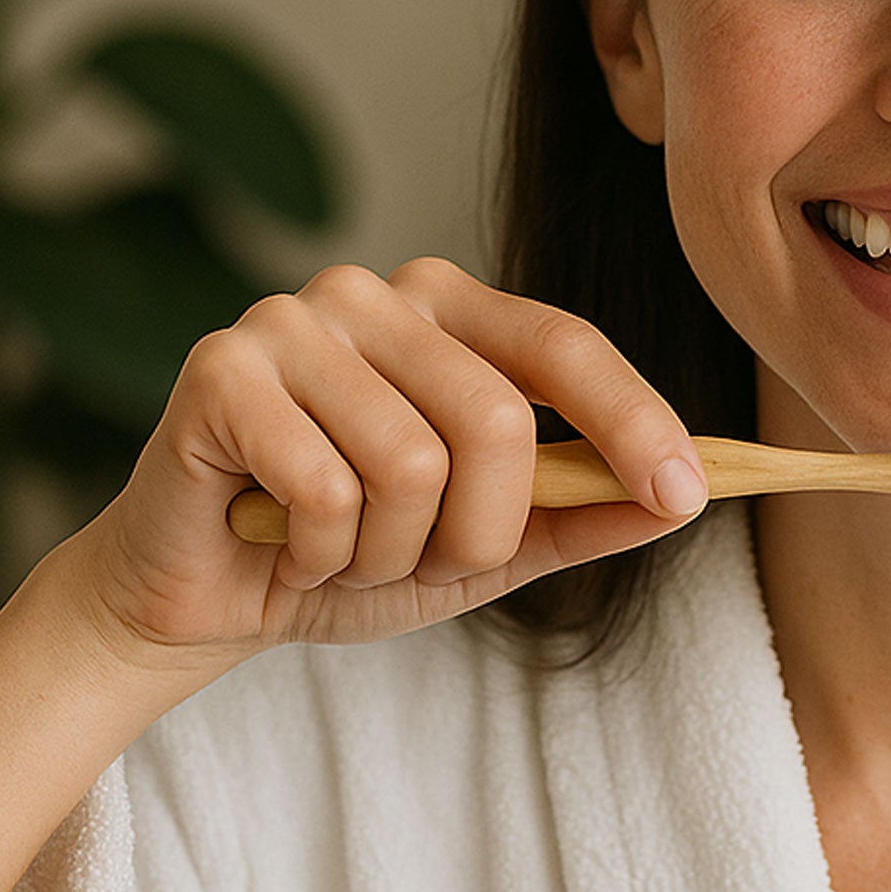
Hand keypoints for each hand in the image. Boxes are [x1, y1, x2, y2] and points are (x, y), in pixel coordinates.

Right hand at [59, 258, 707, 686]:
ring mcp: (295, 320)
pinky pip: (325, 490)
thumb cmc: (351, 552)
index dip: (635, 420)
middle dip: (479, 533)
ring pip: (413, 465)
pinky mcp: (221, 369)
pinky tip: (283, 543)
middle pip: (500, 420)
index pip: (566, 346)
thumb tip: (684, 497)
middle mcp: (378, 295)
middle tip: (421, 561)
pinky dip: (319, 554)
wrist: (203, 596)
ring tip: (344, 551)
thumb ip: (581, 513)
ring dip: (389, 554)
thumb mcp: (489, 548)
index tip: (687, 495)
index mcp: (452, 313)